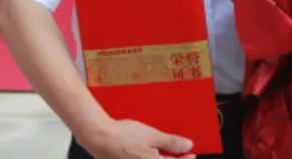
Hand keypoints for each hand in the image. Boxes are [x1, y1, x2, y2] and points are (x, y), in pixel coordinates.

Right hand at [79, 119, 194, 158]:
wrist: (100, 137)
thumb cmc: (123, 137)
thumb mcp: (152, 136)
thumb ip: (171, 143)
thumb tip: (187, 146)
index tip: (191, 153)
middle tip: (177, 151)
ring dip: (160, 158)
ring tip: (160, 149)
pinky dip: (149, 158)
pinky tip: (147, 151)